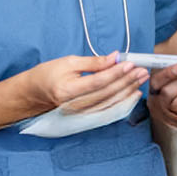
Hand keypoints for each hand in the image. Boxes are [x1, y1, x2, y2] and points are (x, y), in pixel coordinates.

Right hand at [22, 53, 147, 114]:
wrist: (35, 94)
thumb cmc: (49, 75)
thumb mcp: (68, 62)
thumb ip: (93, 62)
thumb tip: (115, 57)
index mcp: (68, 90)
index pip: (98, 82)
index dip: (116, 73)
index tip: (130, 63)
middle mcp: (75, 106)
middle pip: (107, 94)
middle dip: (127, 81)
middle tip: (141, 70)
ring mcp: (81, 114)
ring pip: (111, 104)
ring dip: (128, 91)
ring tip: (141, 79)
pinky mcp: (86, 118)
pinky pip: (109, 112)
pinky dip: (123, 103)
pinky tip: (133, 94)